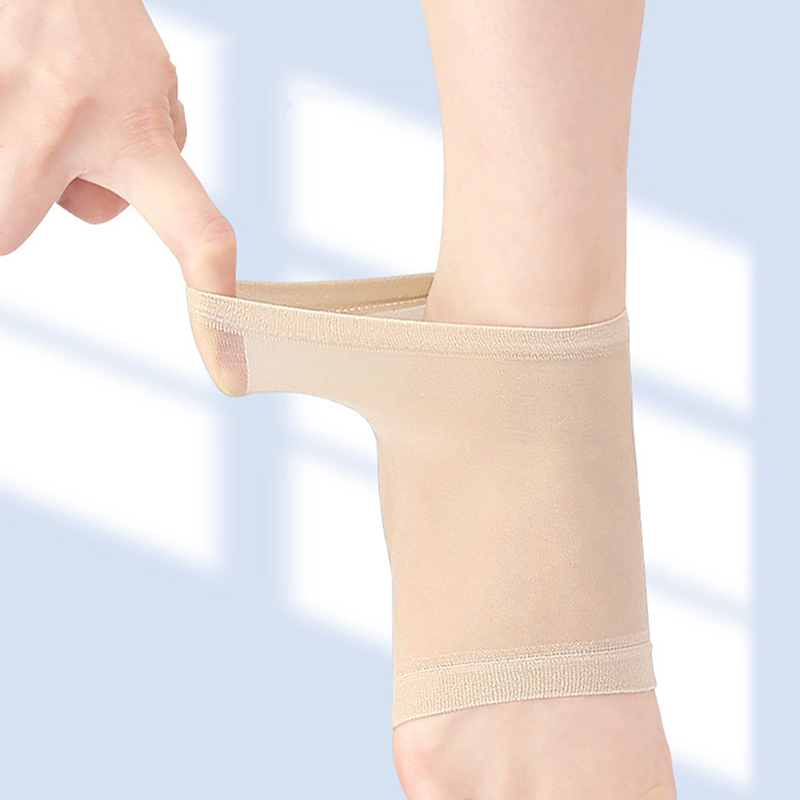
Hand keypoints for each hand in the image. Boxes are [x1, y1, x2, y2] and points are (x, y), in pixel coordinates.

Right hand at [0, 0, 234, 293]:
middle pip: (11, 232)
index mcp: (137, 139)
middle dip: (23, 197)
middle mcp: (62, 131)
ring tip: (28, 97)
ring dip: (6, 157)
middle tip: (48, 136)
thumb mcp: (151, 83)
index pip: (199, 240)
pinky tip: (7, 78)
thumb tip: (112, 198)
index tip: (228, 372)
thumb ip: (151, 152)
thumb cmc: (93, 15)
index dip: (213, 316)